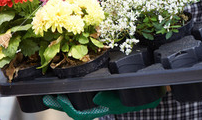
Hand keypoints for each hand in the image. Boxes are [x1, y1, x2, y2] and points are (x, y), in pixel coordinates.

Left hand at [42, 90, 161, 118]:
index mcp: (103, 109)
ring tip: (55, 94)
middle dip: (60, 104)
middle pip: (75, 110)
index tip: (56, 97)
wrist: (154, 94)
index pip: (79, 112)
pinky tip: (73, 89)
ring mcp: (102, 103)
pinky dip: (77, 95)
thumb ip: (111, 98)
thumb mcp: (127, 98)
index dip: (66, 106)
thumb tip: (96, 97)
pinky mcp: (105, 96)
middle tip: (47, 96)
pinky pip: (86, 99)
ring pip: (79, 105)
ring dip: (66, 100)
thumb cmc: (140, 96)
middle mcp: (99, 107)